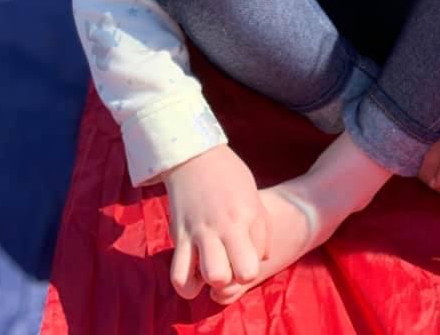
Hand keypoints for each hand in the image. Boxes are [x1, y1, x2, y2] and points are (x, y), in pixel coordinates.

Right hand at [163, 145, 269, 298]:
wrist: (193, 155)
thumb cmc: (229, 175)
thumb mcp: (254, 197)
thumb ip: (262, 230)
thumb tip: (260, 260)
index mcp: (244, 216)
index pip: (255, 263)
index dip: (252, 265)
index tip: (246, 252)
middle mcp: (222, 227)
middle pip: (229, 276)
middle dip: (232, 281)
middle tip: (230, 266)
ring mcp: (198, 233)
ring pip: (206, 277)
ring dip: (210, 283)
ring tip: (213, 271)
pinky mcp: (178, 236)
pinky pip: (178, 274)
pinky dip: (186, 284)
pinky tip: (194, 274)